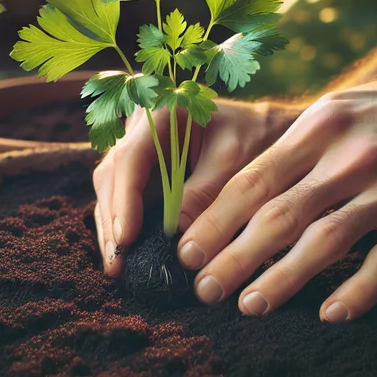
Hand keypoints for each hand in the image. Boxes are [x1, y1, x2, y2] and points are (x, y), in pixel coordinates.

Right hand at [93, 98, 301, 276]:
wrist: (265, 129)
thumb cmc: (254, 138)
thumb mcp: (236, 162)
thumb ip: (205, 193)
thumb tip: (173, 231)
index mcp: (162, 110)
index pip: (131, 157)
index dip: (125, 200)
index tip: (126, 238)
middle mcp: (141, 125)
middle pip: (112, 175)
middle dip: (112, 221)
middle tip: (117, 263)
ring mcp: (137, 146)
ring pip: (111, 188)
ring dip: (112, 228)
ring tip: (117, 266)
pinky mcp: (142, 168)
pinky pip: (123, 197)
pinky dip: (124, 225)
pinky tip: (126, 254)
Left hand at [179, 37, 376, 320]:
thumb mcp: (353, 104)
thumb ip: (305, 143)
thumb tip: (247, 183)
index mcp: (326, 123)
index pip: (256, 177)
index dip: (216, 218)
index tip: (185, 248)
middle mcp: (355, 155)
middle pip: (279, 214)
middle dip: (232, 256)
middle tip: (201, 289)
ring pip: (324, 242)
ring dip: (281, 279)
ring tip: (249, 307)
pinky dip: (356, 293)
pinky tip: (329, 315)